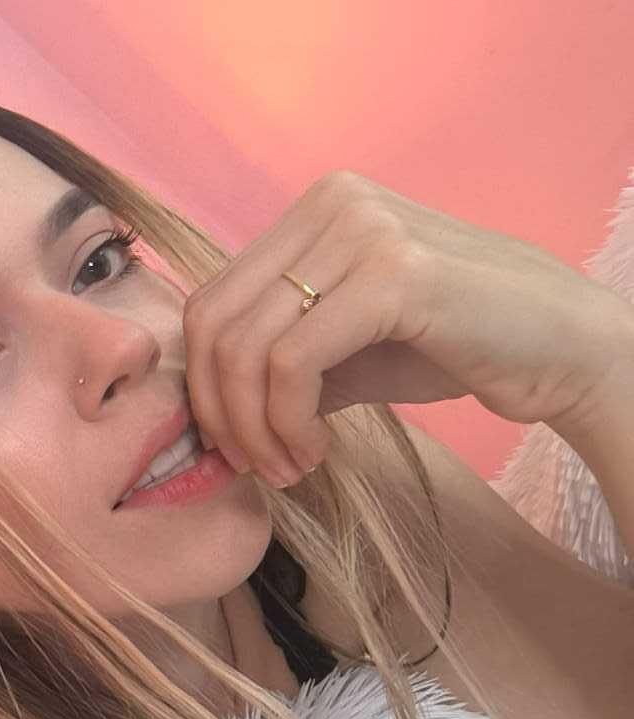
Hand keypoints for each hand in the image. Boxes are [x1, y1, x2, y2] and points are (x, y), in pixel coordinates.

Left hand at [180, 168, 633, 487]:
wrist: (563, 350)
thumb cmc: (452, 348)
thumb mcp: (342, 352)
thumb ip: (273, 362)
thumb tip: (202, 407)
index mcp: (314, 210)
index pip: (211, 300)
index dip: (202, 383)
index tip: (231, 443)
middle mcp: (331, 203)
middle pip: (214, 323)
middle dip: (219, 411)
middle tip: (252, 467)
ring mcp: (362, 230)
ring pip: (247, 348)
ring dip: (254, 429)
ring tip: (288, 468)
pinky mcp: (393, 274)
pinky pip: (293, 364)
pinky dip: (288, 424)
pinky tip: (315, 453)